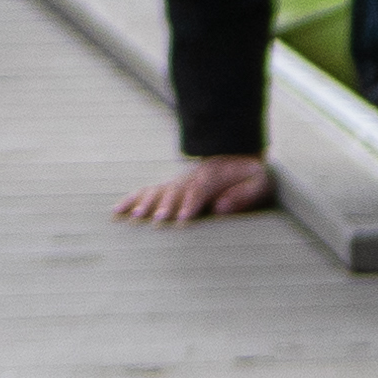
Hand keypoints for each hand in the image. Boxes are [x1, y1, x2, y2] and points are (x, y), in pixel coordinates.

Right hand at [117, 155, 273, 226]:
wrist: (237, 157)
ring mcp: (178, 182)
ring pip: (158, 191)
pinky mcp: (169, 187)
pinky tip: (118, 210)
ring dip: (146, 203)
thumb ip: (244, 194)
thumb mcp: (259, 181)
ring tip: (135, 216)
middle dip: (166, 205)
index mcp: (214, 177)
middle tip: (156, 220)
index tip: (182, 218)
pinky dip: (133, 199)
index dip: (190, 204)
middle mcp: (191, 179)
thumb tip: (221, 207)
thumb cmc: (250, 175)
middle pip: (175, 192)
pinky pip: (148, 191)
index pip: (199, 191)